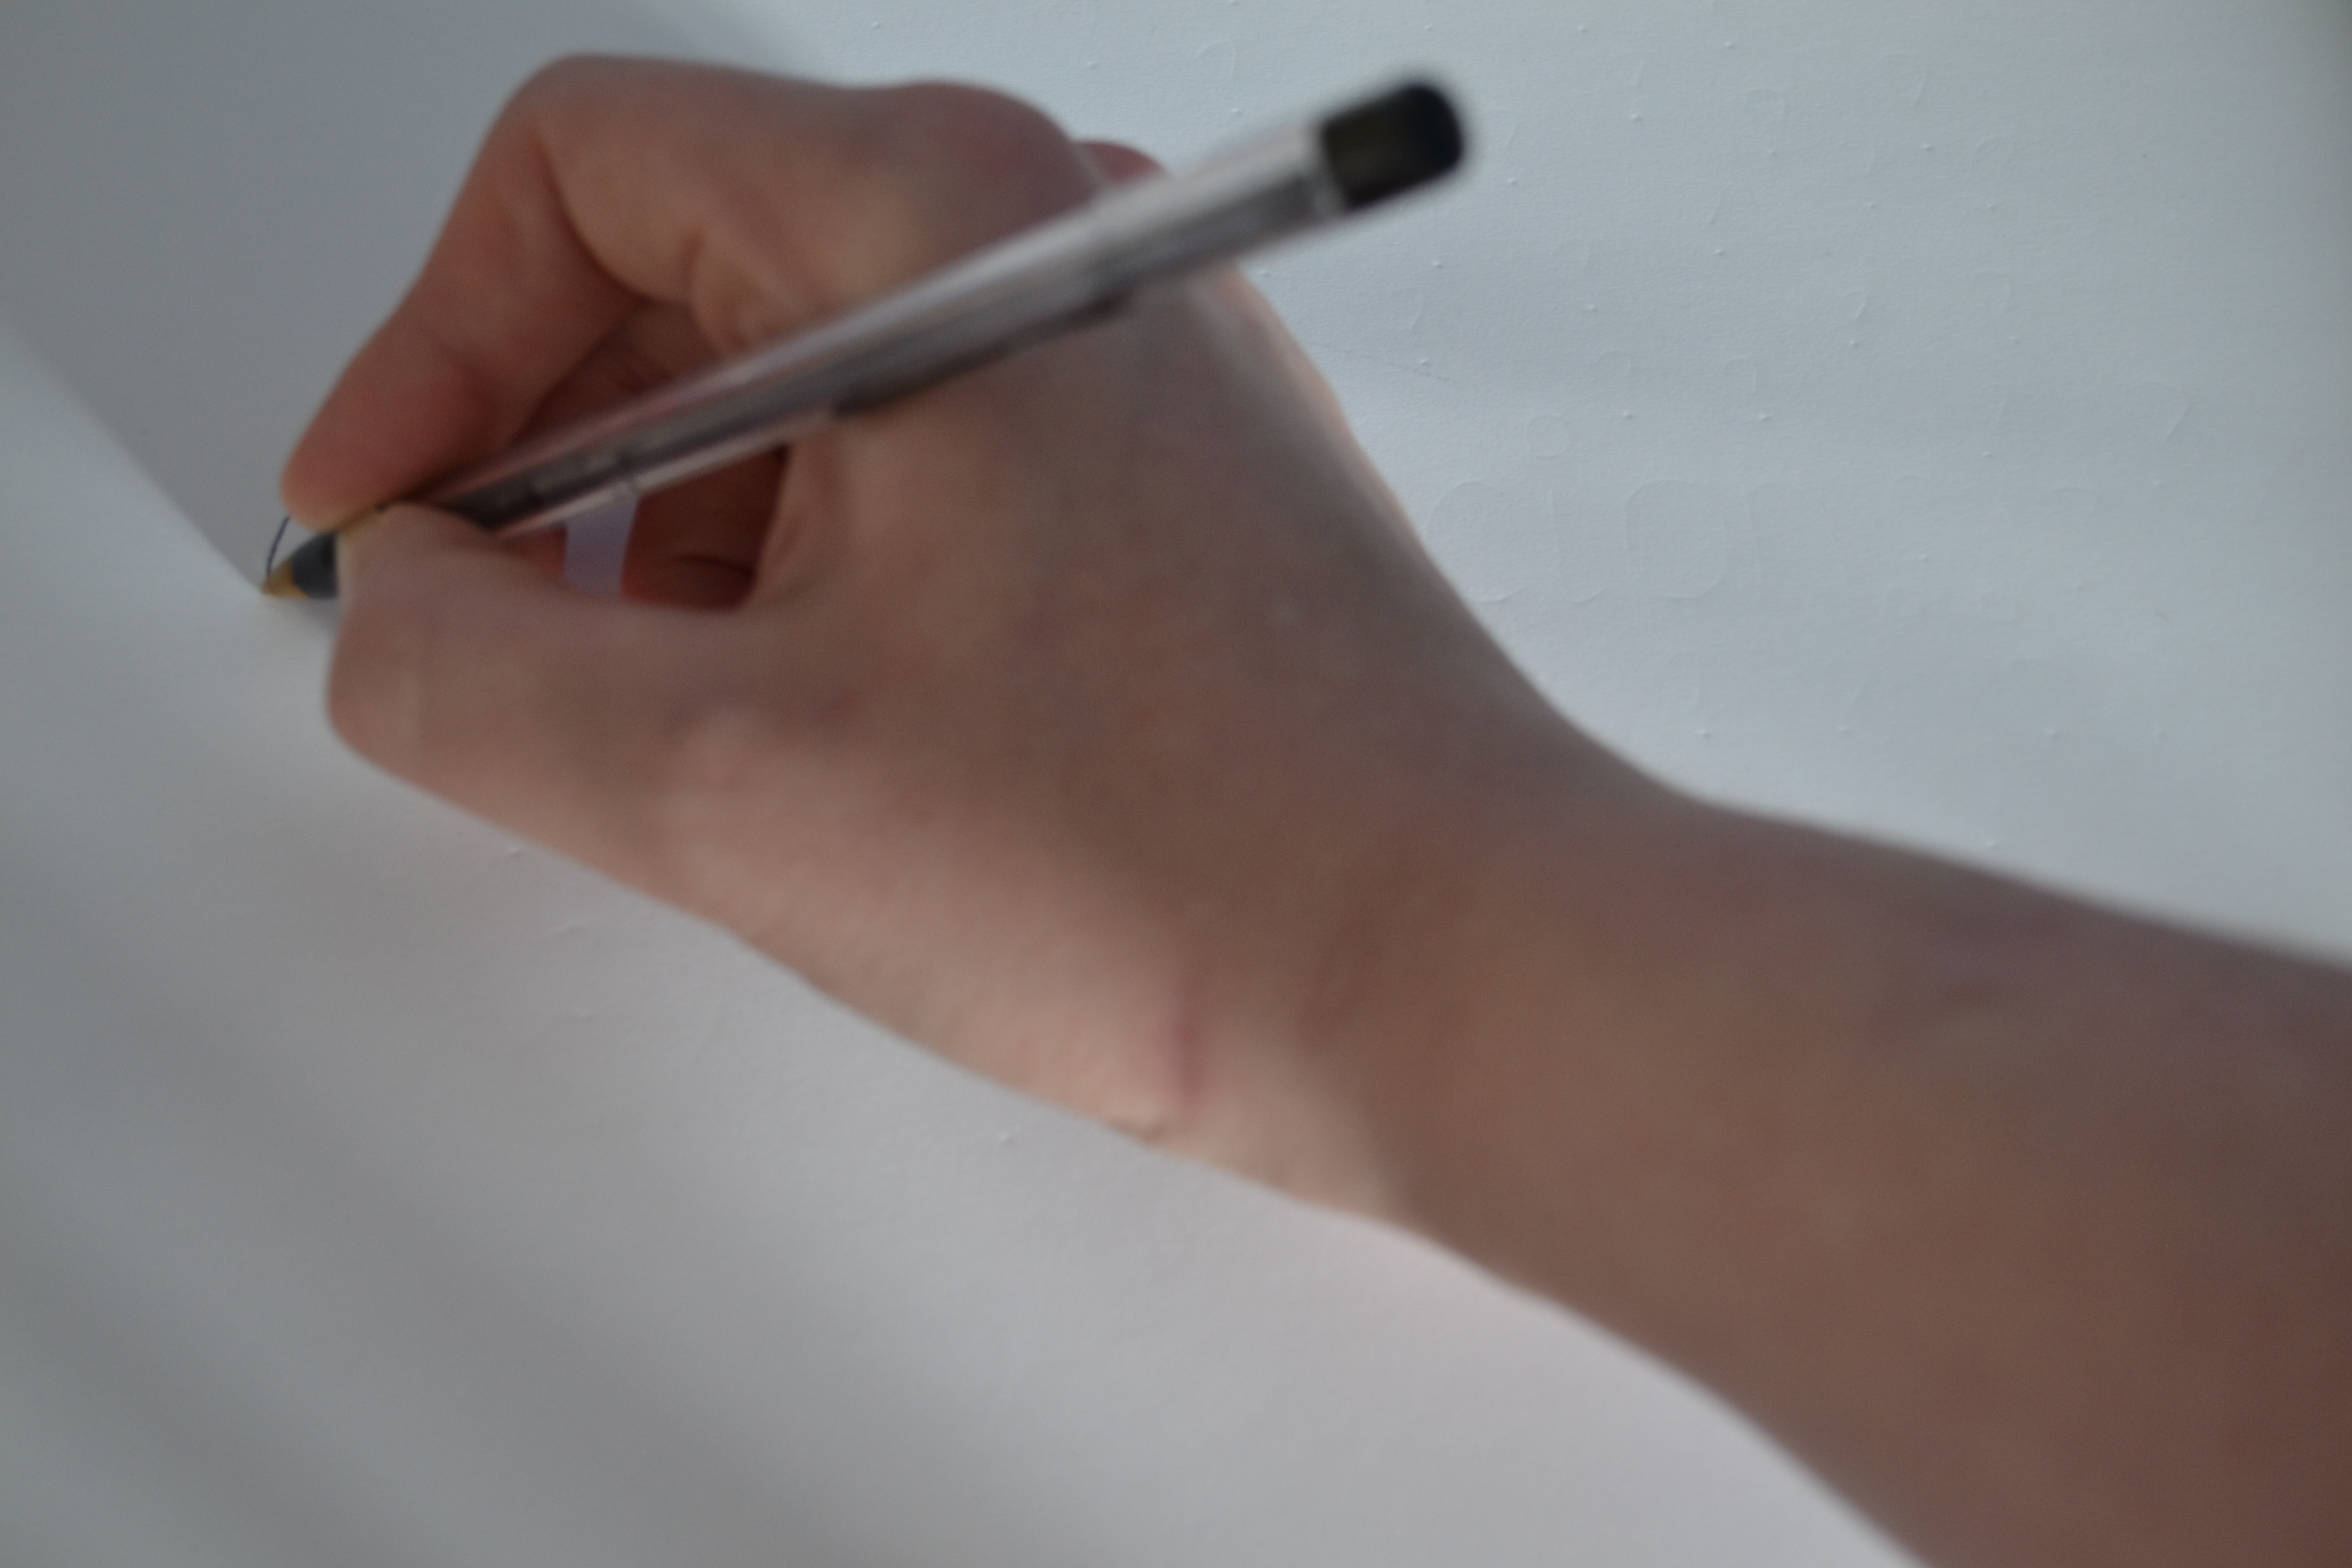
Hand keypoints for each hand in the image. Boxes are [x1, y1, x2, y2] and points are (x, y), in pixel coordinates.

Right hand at [280, 57, 1628, 1212]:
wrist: (1472, 980)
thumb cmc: (1191, 867)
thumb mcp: (728, 782)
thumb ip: (470, 679)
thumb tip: (398, 612)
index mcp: (950, 215)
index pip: (579, 169)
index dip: (430, 346)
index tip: (381, 522)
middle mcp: (1059, 243)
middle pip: (691, 271)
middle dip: (554, 464)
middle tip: (502, 647)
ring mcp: (1131, 362)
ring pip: (808, 391)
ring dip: (683, 544)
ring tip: (678, 725)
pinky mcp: (1171, 482)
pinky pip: (926, 478)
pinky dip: (817, 582)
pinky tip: (817, 732)